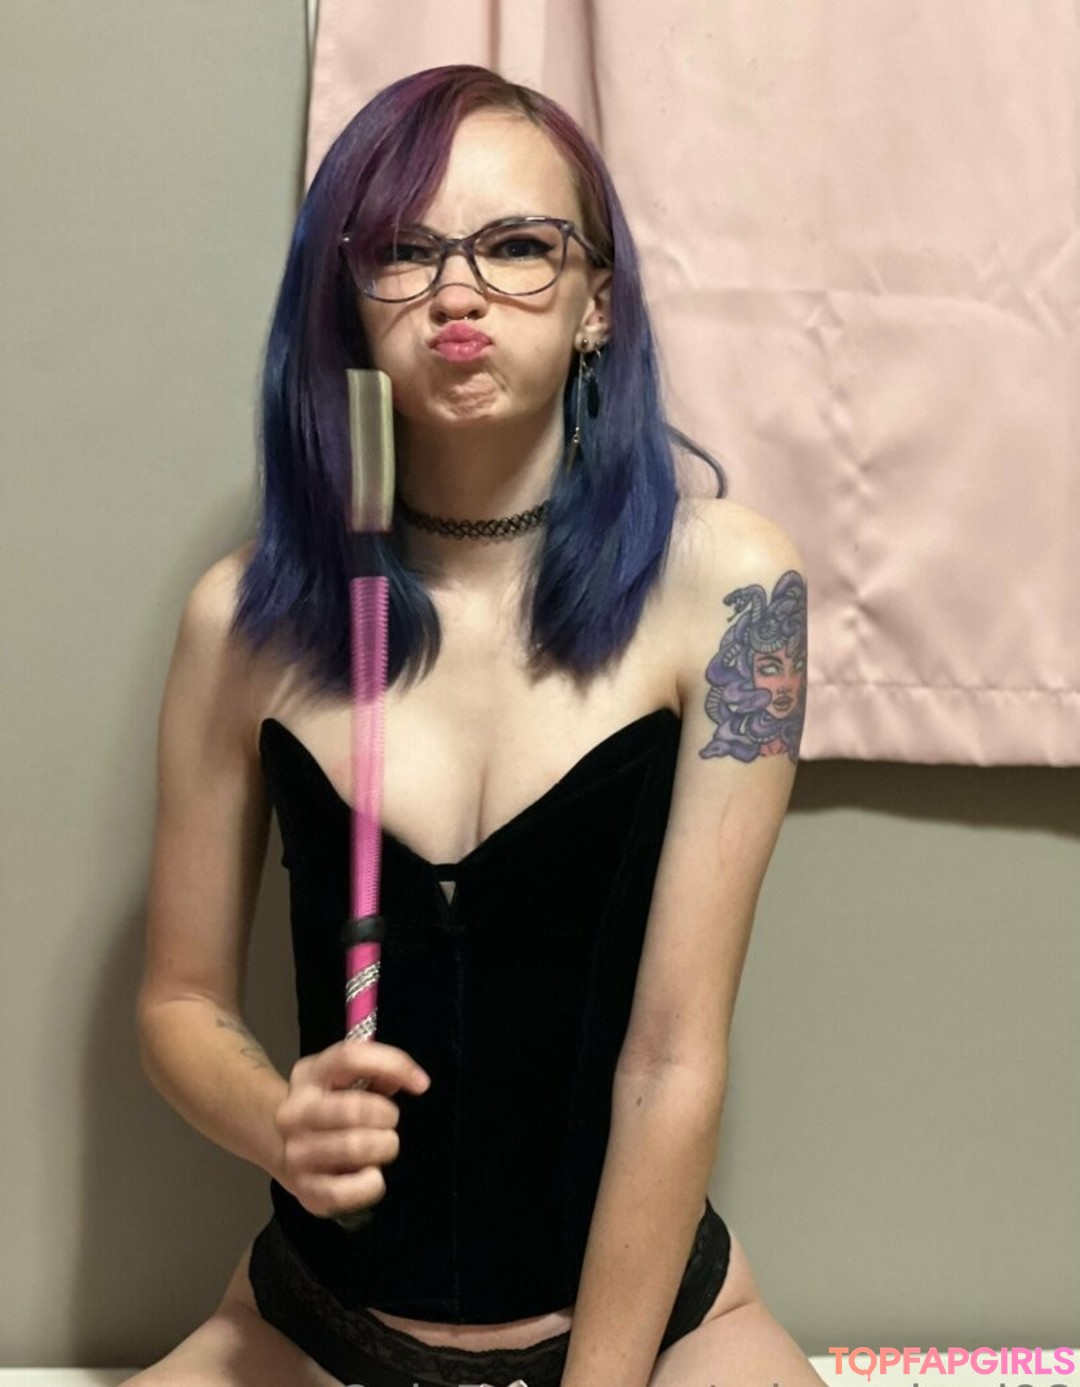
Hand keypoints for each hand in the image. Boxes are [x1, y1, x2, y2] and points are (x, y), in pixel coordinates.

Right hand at [273, 1038, 430, 1219]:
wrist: (283, 1148)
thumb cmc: (330, 1109)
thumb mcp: (346, 1080)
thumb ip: (377, 1074)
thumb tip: (411, 1079)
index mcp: (309, 1075)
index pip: (351, 1058)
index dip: (393, 1065)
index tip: (421, 1084)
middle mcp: (295, 1113)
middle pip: (353, 1109)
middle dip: (387, 1116)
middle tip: (390, 1123)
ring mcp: (296, 1153)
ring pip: (354, 1147)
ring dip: (383, 1147)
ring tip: (382, 1146)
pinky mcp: (305, 1190)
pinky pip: (348, 1190)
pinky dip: (371, 1184)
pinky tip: (371, 1173)